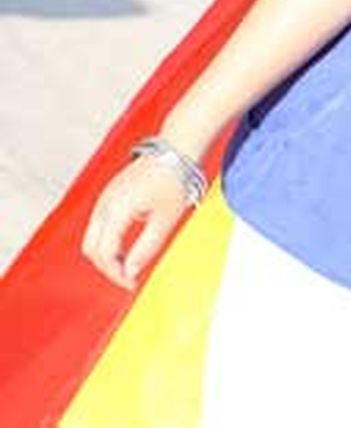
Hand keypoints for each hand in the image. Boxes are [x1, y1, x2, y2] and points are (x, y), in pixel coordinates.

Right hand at [81, 156, 191, 288]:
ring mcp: (105, 197)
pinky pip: (100, 224)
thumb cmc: (176, 180)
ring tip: (128, 265)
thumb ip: (147, 246)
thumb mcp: (166, 218)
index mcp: (117, 210)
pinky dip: (107, 240)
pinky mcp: (111, 194)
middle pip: (91, 247)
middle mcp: (104, 204)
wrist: (177, 148)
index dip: (116, 273)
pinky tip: (125, 247)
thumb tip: (131, 270)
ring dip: (106, 254)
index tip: (131, 284)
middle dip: (106, 266)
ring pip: (93, 236)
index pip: (104, 253)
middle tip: (128, 278)